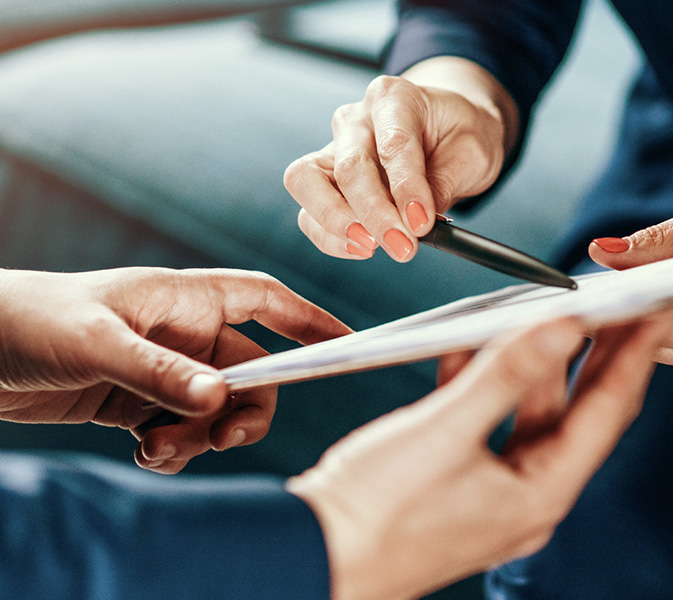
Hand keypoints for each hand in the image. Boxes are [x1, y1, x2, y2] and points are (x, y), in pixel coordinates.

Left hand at [0, 267, 349, 472]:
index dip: (309, 320)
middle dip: (247, 408)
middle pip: (252, 372)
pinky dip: (175, 449)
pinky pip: (182, 431)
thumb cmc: (29, 319)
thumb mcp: (98, 343)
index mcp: (184, 299)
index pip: (265, 302)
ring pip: (217, 409)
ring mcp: (163, 370)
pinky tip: (144, 452)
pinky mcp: (137, 403)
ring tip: (158, 449)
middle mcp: (182, 333)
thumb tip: (221, 400)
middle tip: (224, 436)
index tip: (345, 345)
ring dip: (201, 437)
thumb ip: (161, 373)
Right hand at [284, 57, 516, 262]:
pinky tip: (364, 247)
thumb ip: (442, 184)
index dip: (406, 188)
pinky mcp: (323, 180)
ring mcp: (333, 148)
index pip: (393, 144)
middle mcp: (355, 119)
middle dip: (374, 214)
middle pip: (348, 166)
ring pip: (306, 183)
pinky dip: (330, 237)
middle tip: (402, 246)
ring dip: (337, 224)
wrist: (447, 131)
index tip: (422, 223)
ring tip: (374, 247)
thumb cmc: (458, 134)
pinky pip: (309, 212)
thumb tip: (415, 223)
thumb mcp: (471, 152)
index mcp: (394, 98)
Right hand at [288, 319, 657, 599]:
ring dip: (534, 364)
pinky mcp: (459, 483)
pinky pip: (488, 424)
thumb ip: (507, 374)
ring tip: (545, 314)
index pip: (608, 411)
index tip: (656, 308)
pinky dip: (487, 384)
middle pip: (577, 412)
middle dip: (597, 355)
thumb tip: (563, 328)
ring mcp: (494, 492)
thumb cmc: (373, 514)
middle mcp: (527, 497)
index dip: (635, 354)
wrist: (310, 560)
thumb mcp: (445, 431)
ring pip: (530, 414)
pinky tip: (473, 349)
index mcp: (540, 494)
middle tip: (617, 303)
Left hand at [589, 199, 672, 380]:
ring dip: (636, 324)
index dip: (620, 300)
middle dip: (622, 311)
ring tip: (625, 296)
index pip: (664, 307)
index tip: (585, 292)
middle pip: (655, 333)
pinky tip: (660, 312)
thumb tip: (602, 252)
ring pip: (659, 348)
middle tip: (593, 290)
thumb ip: (661, 239)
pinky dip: (659, 333)